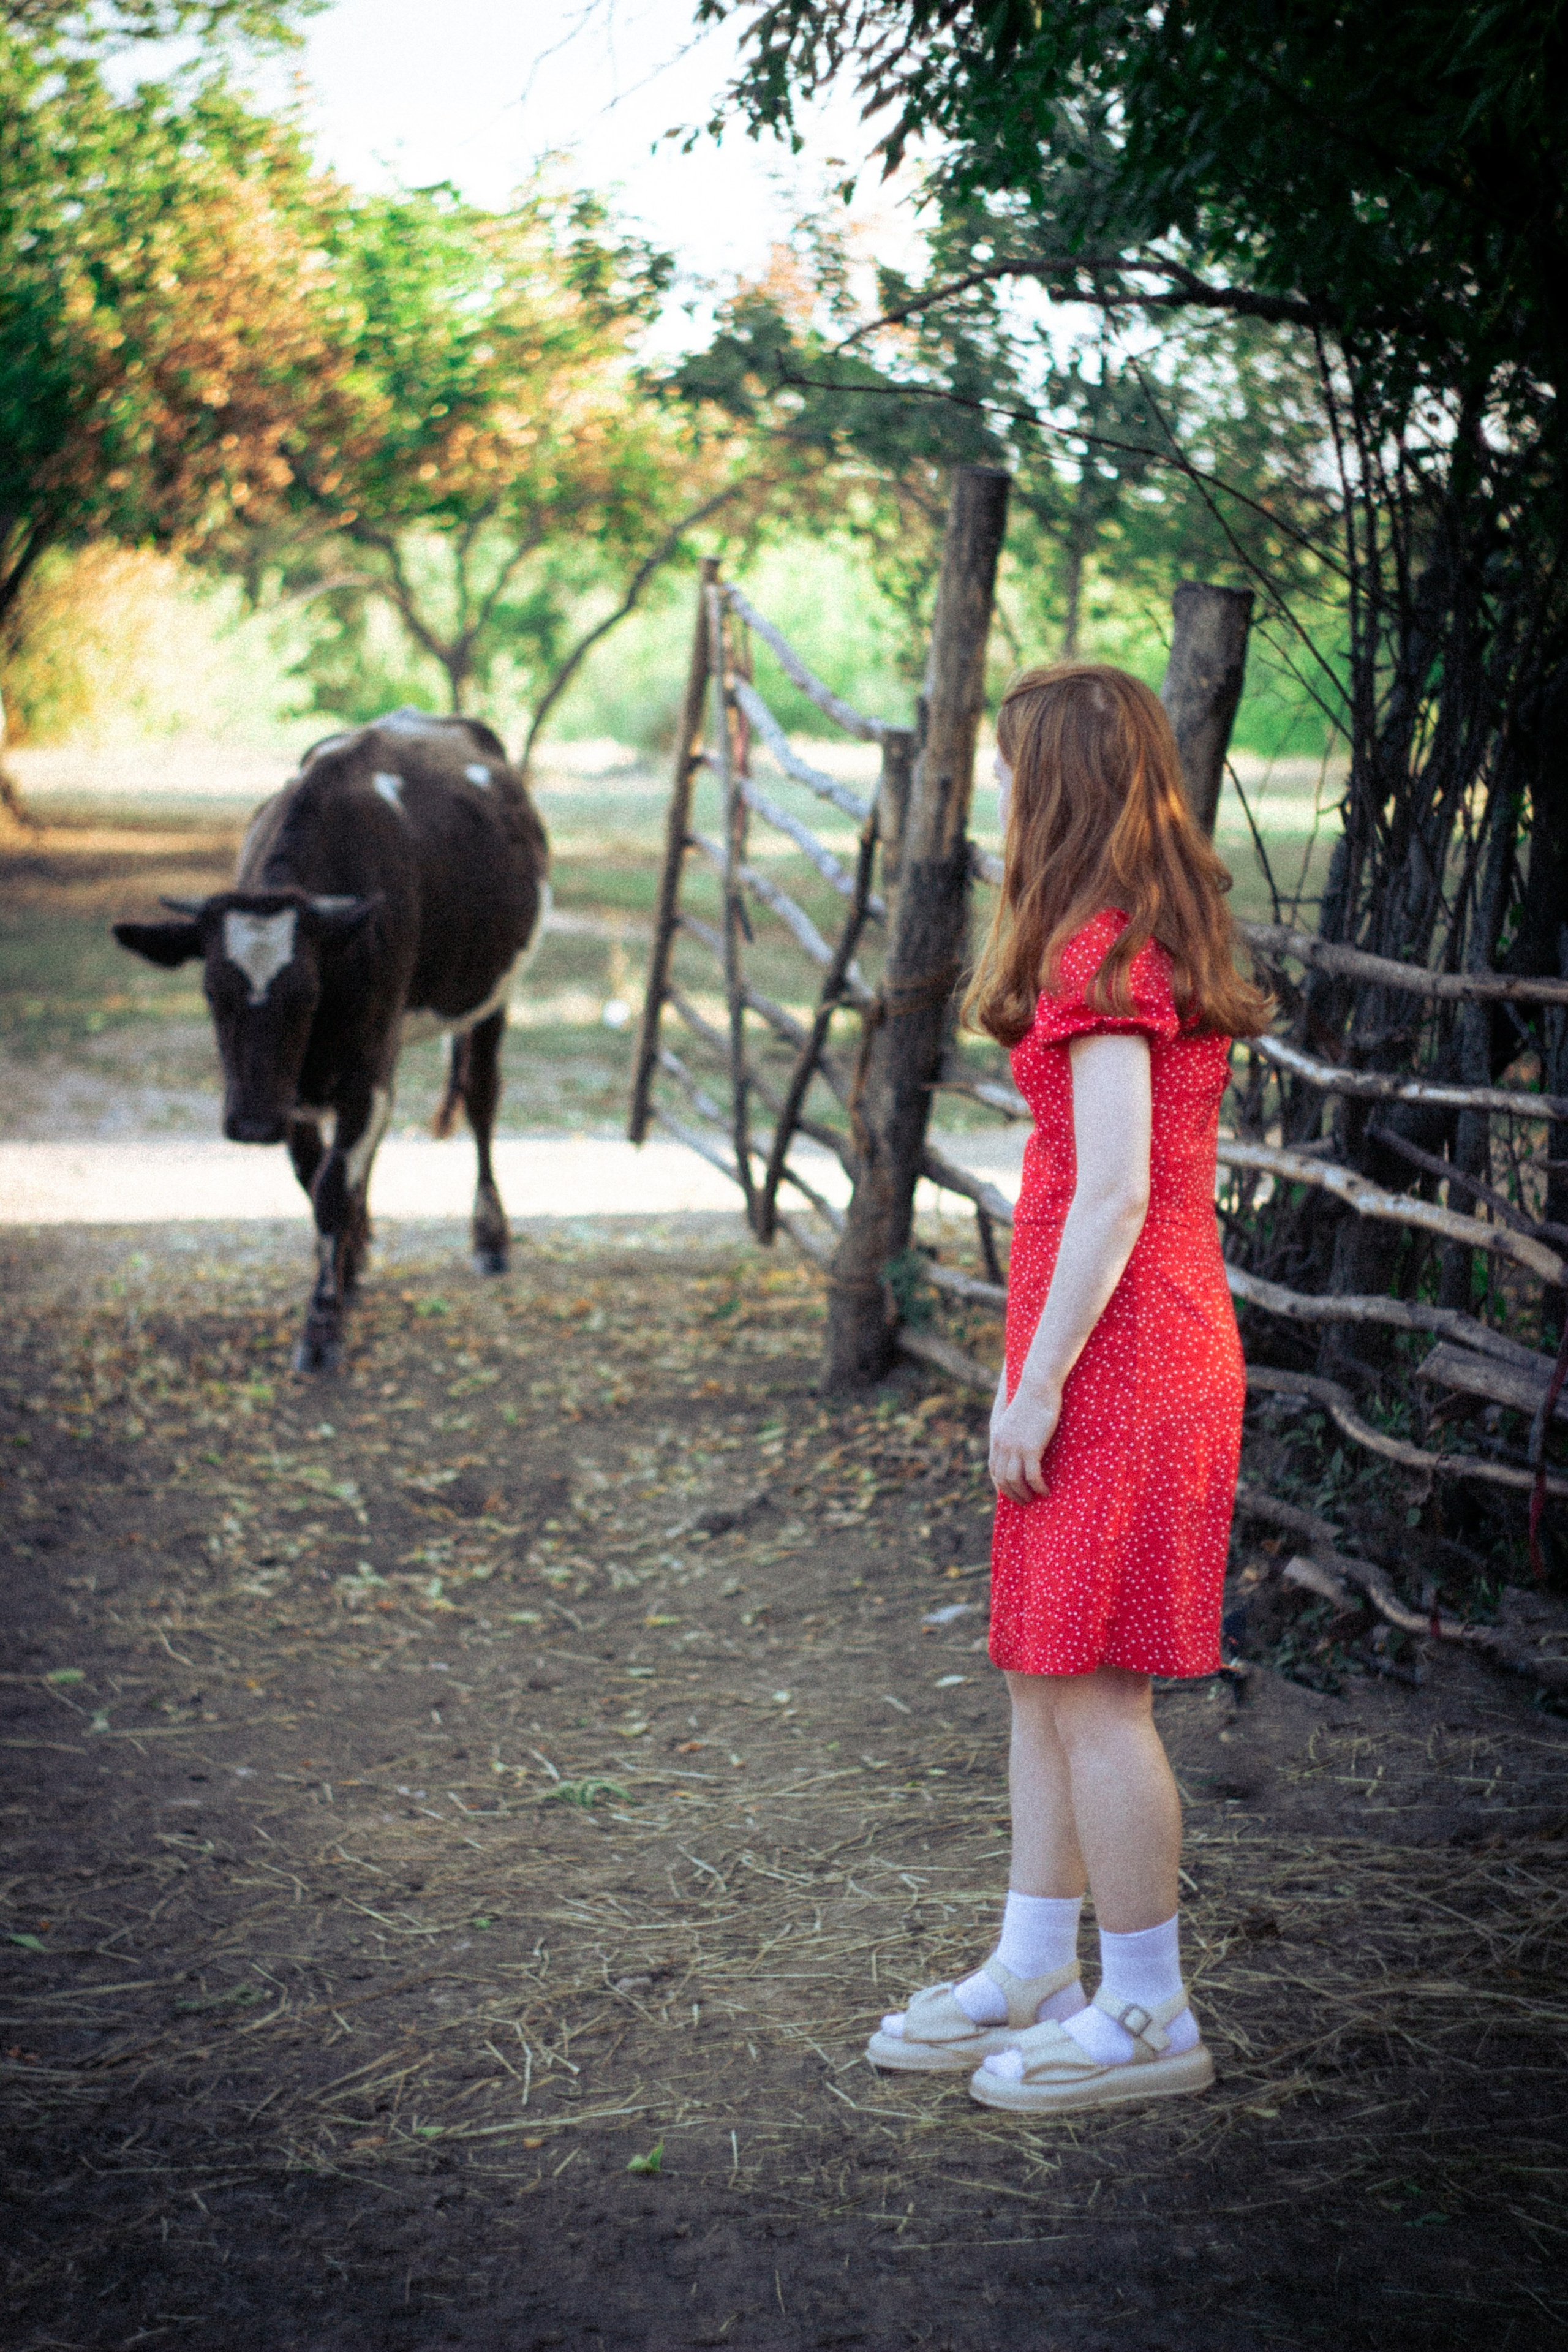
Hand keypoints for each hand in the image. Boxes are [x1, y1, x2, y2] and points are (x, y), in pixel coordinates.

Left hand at [989, 1378, 1059, 1504]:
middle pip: (1002, 1478)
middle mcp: (1002, 1445)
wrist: (1037, 1387)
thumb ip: (1012, 1432)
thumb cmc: (1031, 1399)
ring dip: (1024, 1493)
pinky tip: (1046, 1490)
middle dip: (1012, 1493)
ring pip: (1015, 1480)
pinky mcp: (1031, 1448)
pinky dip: (1038, 1487)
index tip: (1010, 1492)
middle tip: (1024, 1501)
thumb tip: (1019, 1444)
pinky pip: (1032, 1476)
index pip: (993, 1468)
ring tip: (1034, 1498)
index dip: (1000, 1483)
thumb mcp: (1015, 1418)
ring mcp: (1016, 1447)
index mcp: (997, 1437)